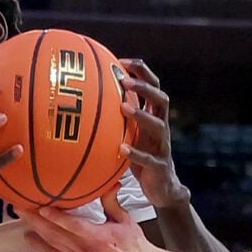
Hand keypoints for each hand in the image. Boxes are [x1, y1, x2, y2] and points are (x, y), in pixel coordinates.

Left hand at [20, 190, 156, 251]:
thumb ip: (112, 202)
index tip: (42, 207)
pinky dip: (41, 246)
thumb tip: (110, 182)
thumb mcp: (125, 220)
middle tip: (21, 207)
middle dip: (36, 220)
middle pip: (56, 234)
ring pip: (52, 244)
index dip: (56, 217)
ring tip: (22, 217)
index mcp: (100, 238)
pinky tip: (30, 237)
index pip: (74, 226)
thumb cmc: (134, 245)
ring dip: (35, 230)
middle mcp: (87, 251)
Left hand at [115, 59, 187, 210]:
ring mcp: (162, 146)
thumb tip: (88, 106)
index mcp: (155, 117)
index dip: (141, 71)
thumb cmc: (141, 159)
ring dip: (141, 115)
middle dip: (145, 86)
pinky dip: (135, 152)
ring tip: (123, 107)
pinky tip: (120, 148)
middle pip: (161, 99)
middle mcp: (161, 128)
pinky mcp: (159, 166)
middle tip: (124, 80)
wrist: (162, 189)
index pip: (153, 86)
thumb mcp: (130, 136)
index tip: (122, 61)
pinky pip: (148, 158)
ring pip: (158, 125)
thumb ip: (118, 121)